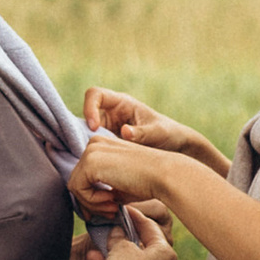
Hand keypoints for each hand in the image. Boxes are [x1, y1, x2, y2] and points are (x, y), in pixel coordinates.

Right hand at [72, 207, 176, 259]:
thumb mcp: (119, 245)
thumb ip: (119, 235)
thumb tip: (119, 232)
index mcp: (166, 254)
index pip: (151, 228)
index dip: (135, 216)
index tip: (124, 209)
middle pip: (142, 250)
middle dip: (121, 242)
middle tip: (109, 233)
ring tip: (93, 256)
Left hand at [76, 130, 172, 205]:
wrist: (164, 175)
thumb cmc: (148, 182)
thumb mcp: (119, 186)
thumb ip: (101, 191)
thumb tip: (85, 209)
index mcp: (101, 145)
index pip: (83, 175)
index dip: (91, 196)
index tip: (108, 209)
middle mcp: (93, 144)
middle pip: (77, 180)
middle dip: (91, 202)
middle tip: (110, 212)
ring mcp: (91, 151)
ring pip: (75, 186)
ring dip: (92, 204)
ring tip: (112, 208)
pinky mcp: (90, 162)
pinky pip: (78, 189)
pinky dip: (92, 201)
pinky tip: (112, 201)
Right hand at [81, 87, 229, 173]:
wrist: (175, 148)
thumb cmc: (169, 134)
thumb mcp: (158, 133)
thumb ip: (142, 133)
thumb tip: (124, 132)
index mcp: (122, 103)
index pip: (95, 94)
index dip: (89, 107)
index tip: (94, 126)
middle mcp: (112, 112)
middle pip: (86, 113)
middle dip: (83, 129)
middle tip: (89, 147)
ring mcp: (109, 127)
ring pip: (87, 130)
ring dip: (87, 143)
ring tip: (92, 159)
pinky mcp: (109, 142)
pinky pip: (93, 143)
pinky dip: (93, 153)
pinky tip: (98, 165)